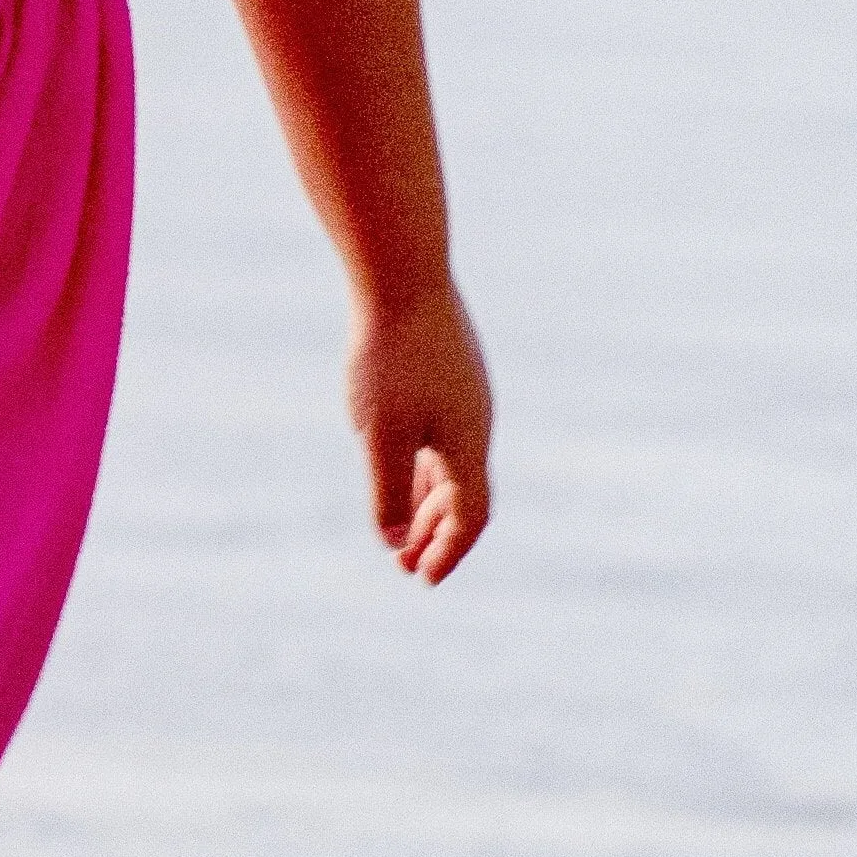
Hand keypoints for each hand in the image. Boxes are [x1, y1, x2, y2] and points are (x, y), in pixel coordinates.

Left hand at [348, 281, 491, 582]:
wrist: (404, 277)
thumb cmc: (389, 358)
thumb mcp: (380, 434)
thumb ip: (387, 490)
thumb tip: (390, 541)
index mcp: (467, 446)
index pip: (470, 517)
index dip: (449, 551)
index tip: (423, 579)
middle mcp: (476, 425)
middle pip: (464, 498)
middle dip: (436, 536)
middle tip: (407, 567)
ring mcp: (466, 398)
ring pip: (452, 468)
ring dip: (428, 505)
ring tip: (398, 534)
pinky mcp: (451, 375)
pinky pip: (442, 439)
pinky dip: (424, 469)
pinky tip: (399, 475)